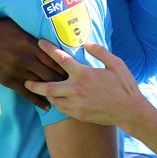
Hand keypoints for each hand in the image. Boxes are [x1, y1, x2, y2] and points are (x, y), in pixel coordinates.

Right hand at [0, 19, 66, 109]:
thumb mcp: (16, 26)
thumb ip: (30, 34)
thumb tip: (44, 37)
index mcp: (30, 44)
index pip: (53, 57)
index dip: (65, 66)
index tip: (74, 71)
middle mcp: (26, 58)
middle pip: (50, 72)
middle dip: (63, 80)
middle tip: (74, 87)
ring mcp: (17, 70)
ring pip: (40, 83)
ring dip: (53, 91)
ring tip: (65, 97)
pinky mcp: (8, 80)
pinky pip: (26, 93)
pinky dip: (38, 100)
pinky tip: (47, 106)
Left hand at [25, 39, 147, 126]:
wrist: (130, 111)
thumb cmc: (124, 85)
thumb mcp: (115, 63)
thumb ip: (99, 51)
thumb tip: (86, 43)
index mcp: (84, 74)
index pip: (61, 59)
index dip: (49, 49)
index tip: (39, 43)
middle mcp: (77, 89)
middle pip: (48, 87)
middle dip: (35, 84)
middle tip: (26, 81)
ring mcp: (77, 104)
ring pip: (54, 99)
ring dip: (47, 94)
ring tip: (41, 90)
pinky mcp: (79, 114)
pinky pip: (62, 109)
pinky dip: (57, 103)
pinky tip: (57, 100)